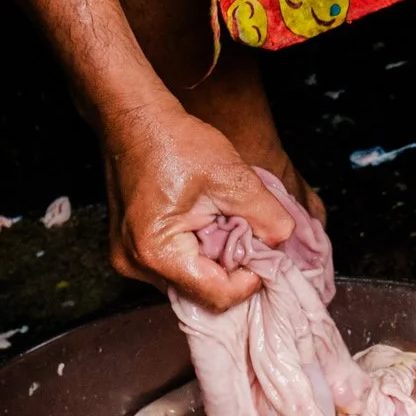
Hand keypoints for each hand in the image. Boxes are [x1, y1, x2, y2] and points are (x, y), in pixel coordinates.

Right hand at [103, 101, 295, 307]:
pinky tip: (211, 229)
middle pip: (200, 293)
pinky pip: (174, 267)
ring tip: (231, 231)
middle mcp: (136, 264)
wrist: (135, 119)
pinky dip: (198, 254)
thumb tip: (285, 242)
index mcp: (157, 252)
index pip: (216, 295)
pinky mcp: (132, 249)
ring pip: (188, 282)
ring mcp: (129, 258)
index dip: (249, 282)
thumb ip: (267, 216)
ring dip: (215, 263)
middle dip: (232, 272)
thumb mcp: (232, 177)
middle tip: (254, 244)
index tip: (267, 258)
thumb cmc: (175, 142)